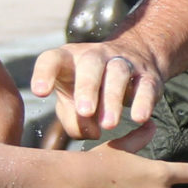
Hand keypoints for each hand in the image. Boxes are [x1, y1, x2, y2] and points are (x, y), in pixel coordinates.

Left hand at [31, 38, 167, 139]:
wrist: (132, 59)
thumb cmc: (88, 89)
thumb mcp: (72, 102)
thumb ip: (72, 119)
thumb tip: (91, 131)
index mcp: (69, 59)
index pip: (53, 59)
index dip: (45, 73)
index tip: (40, 92)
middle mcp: (95, 56)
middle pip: (90, 64)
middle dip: (87, 87)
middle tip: (84, 111)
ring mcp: (123, 62)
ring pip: (118, 73)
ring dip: (113, 98)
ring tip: (108, 125)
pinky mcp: (147, 76)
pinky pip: (146, 86)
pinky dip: (143, 101)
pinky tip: (139, 118)